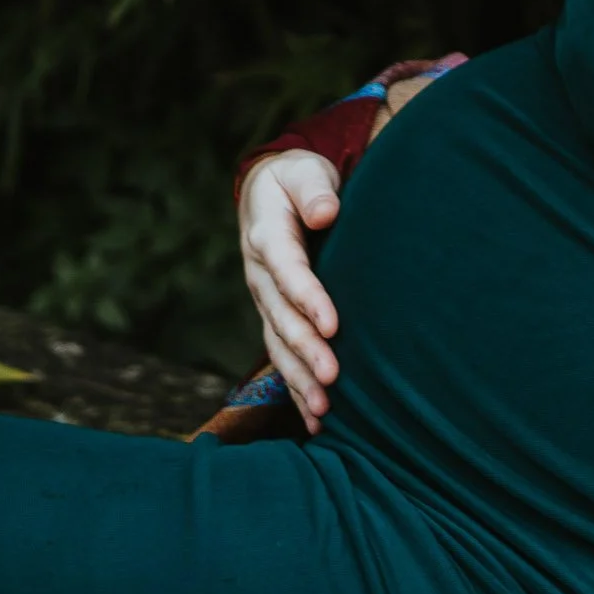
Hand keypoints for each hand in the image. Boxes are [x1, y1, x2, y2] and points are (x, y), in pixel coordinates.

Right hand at [238, 151, 343, 428]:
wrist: (270, 192)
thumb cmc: (296, 181)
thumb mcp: (303, 172)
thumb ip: (313, 189)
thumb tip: (325, 212)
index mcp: (266, 237)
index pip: (287, 271)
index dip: (308, 298)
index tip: (332, 325)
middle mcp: (260, 276)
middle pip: (281, 318)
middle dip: (305, 350)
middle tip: (333, 377)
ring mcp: (264, 301)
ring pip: (278, 346)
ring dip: (299, 380)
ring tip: (324, 411)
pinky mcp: (274, 318)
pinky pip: (281, 357)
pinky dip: (296, 390)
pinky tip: (316, 421)